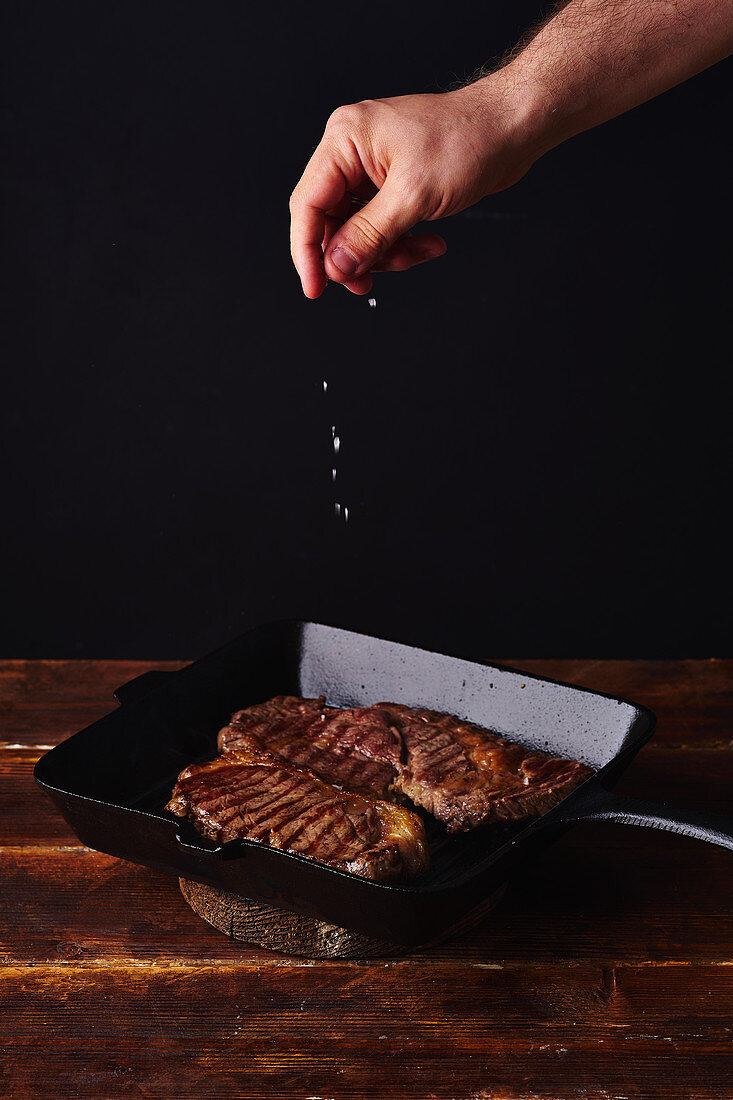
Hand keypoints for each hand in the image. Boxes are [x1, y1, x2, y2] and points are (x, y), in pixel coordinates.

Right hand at [289, 80, 536, 298]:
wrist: (511, 127)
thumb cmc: (468, 141)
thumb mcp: (414, 196)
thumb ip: (369, 235)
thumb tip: (336, 266)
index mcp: (345, 140)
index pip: (308, 204)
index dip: (308, 251)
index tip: (316, 289)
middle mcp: (352, 151)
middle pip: (331, 222)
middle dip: (355, 256)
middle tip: (370, 284)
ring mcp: (373, 168)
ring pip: (358, 231)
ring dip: (386, 253)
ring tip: (419, 253)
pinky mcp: (393, 183)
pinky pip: (381, 227)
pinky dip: (401, 243)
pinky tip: (430, 242)